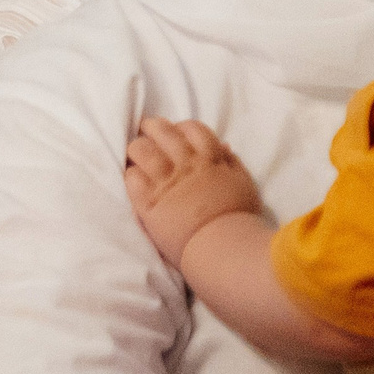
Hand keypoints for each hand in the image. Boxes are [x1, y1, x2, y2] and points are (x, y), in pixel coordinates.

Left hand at [123, 117, 262, 269]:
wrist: (222, 245)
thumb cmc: (238, 217)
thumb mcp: (242, 184)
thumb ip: (231, 164)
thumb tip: (223, 147)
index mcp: (210, 160)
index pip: (192, 128)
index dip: (180, 127)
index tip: (175, 133)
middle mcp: (185, 166)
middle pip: (162, 133)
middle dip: (152, 128)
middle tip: (147, 132)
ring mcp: (165, 182)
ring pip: (141, 150)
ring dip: (137, 148)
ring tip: (136, 153)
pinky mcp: (148, 202)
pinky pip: (131, 178)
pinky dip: (131, 175)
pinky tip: (134, 179)